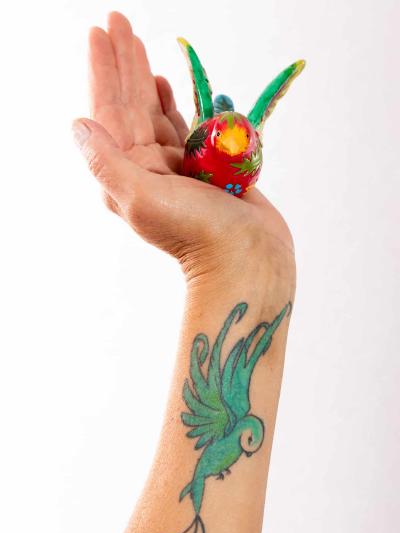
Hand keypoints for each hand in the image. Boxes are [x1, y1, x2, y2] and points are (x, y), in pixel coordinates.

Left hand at [72, 12, 294, 286]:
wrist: (246, 259)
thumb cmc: (196, 233)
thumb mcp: (142, 198)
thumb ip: (108, 161)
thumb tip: (78, 124)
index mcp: (127, 174)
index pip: (110, 111)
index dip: (104, 71)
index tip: (100, 33)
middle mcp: (147, 169)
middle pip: (132, 105)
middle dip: (124, 63)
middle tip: (117, 21)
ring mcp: (177, 168)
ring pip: (158, 113)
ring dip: (147, 79)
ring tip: (137, 46)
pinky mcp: (206, 169)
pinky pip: (187, 128)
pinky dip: (178, 105)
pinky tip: (169, 86)